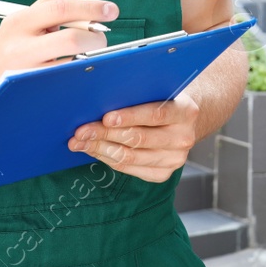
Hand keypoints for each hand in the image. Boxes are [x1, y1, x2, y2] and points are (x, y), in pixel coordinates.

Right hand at [0, 0, 111, 80]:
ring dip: (91, 60)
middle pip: (71, 39)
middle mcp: (18, 48)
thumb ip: (52, 1)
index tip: (112, 10)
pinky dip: (82, 76)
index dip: (91, 7)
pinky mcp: (35, 96)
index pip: (60, 8)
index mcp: (18, 23)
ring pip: (73, 66)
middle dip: (95, 38)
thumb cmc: (17, 49)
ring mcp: (25, 76)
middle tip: (101, 40)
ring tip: (91, 57)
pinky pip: (69, 85)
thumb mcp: (28, 22)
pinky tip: (84, 73)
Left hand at [66, 91, 200, 182]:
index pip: (156, 114)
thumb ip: (139, 95)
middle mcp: (183, 138)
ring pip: (130, 157)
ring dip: (100, 149)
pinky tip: (94, 151)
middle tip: (81, 131)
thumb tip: (100, 100)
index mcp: (185, 112)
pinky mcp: (163, 174)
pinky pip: (128, 169)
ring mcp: (174, 159)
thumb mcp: (159, 92)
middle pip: (139, 138)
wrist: (182, 123)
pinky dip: (107, 159)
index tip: (106, 117)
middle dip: (105, 134)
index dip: (129, 116)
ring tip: (80, 143)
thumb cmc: (163, 102)